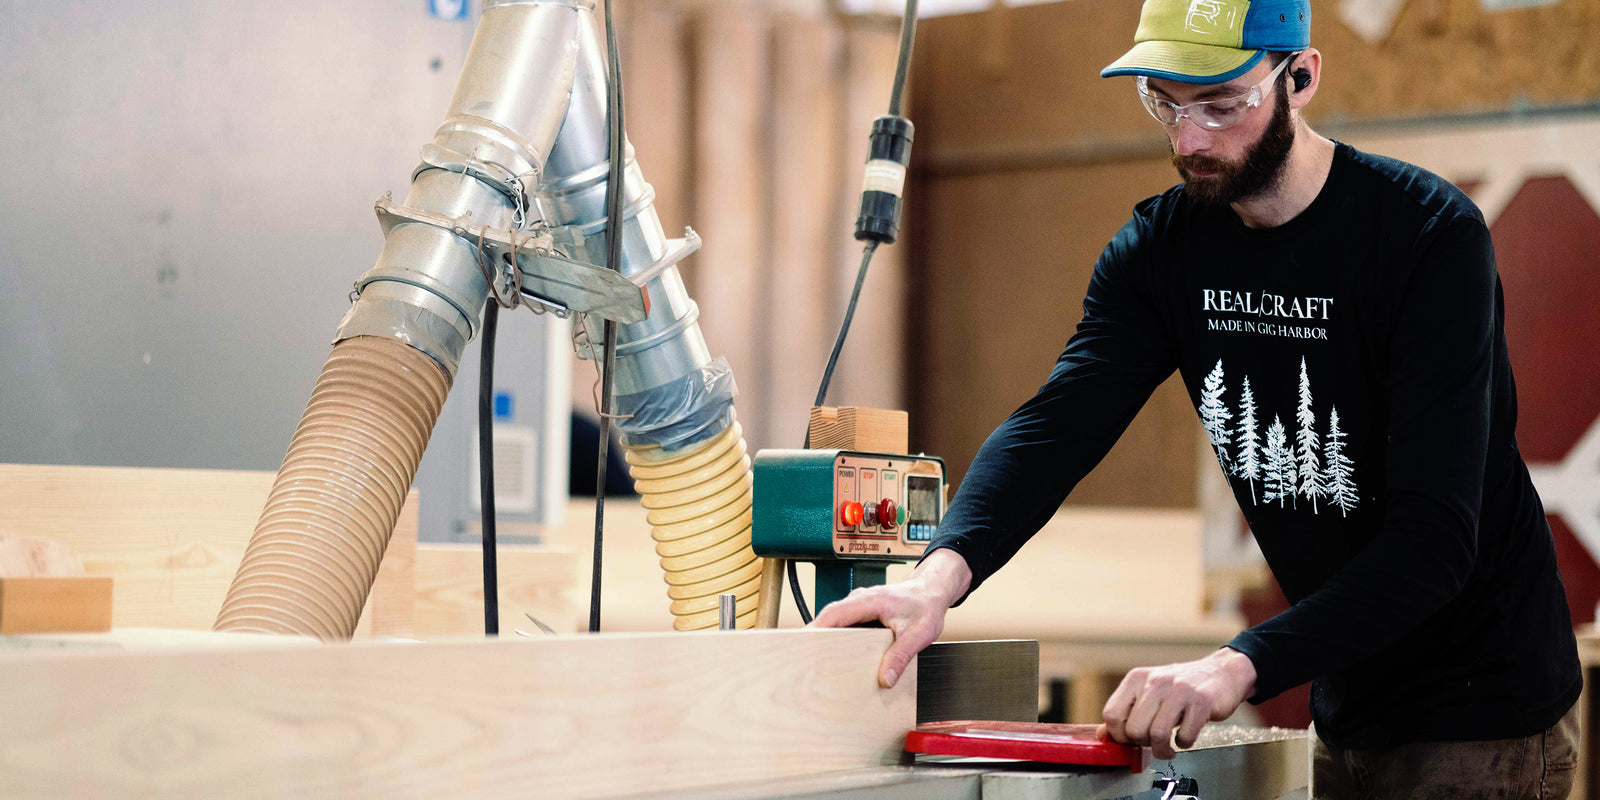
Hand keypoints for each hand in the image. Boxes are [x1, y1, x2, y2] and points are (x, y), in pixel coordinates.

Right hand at [808, 548, 971, 688]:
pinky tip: (836, 654)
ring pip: (834, 620)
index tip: (803, 644)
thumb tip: (886, 678)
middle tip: (803, 658)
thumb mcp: (918, 634)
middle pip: (828, 617)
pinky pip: (843, 623)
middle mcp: (860, 599)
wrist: (932, 591)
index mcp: (870, 600)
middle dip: (814, 636)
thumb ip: (901, 656)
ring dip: (824, 637)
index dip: (817, 628)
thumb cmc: (925, 606)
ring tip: (815, 660)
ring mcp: (859, 604)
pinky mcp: (861, 612)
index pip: (835, 613)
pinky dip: (836, 636)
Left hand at [1098, 648, 1256, 759]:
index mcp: (1136, 678)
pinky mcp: (1201, 701)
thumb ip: (1127, 712)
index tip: (1130, 741)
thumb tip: (1104, 734)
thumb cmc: (1181, 688)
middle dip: (1143, 744)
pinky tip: (1186, 736)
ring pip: (1157, 734)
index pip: (1111, 714)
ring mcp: (1179, 689)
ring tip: (1168, 747)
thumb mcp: (1149, 693)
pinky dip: (1184, 744)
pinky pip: (1184, 736)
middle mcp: (1155, 681)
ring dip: (1163, 750)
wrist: (1221, 674)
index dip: (1119, 736)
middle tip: (1153, 743)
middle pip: (1133, 729)